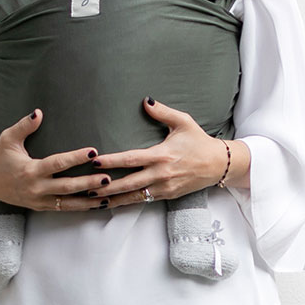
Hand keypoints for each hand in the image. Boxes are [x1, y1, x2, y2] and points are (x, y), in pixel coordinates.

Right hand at [0, 108, 112, 210]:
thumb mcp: (8, 139)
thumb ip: (24, 126)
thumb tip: (38, 112)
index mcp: (30, 170)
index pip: (57, 163)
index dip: (75, 158)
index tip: (93, 151)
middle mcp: (36, 188)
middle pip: (66, 187)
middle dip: (88, 183)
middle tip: (107, 178)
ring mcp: (39, 200)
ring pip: (68, 203)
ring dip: (89, 201)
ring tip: (109, 196)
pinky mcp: (41, 207)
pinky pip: (64, 209)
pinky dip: (81, 207)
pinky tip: (97, 204)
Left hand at [87, 98, 226, 207]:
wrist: (218, 164)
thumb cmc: (199, 142)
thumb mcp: (184, 122)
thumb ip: (163, 112)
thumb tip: (146, 100)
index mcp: (162, 155)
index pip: (131, 159)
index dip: (112, 161)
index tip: (96, 162)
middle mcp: (161, 174)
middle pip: (128, 182)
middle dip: (106, 186)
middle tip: (86, 187)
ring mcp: (164, 187)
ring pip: (134, 196)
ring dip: (113, 199)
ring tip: (93, 200)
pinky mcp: (167, 195)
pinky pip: (143, 200)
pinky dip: (127, 202)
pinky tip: (113, 203)